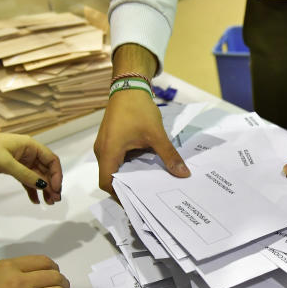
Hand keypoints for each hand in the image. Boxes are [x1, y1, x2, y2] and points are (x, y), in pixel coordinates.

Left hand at [0, 118, 62, 204]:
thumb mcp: (6, 163)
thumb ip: (26, 175)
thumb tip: (45, 185)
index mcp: (29, 146)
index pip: (51, 160)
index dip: (56, 174)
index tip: (55, 189)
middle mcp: (27, 152)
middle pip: (45, 169)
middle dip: (51, 184)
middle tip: (54, 201)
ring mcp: (19, 161)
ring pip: (36, 176)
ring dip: (43, 189)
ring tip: (48, 203)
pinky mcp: (9, 168)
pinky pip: (25, 180)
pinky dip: (30, 189)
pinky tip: (34, 200)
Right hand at [94, 43, 189, 195]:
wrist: (129, 85)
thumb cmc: (138, 109)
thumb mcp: (156, 135)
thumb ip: (169, 156)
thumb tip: (183, 174)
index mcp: (108, 152)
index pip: (107, 183)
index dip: (119, 196)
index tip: (136, 202)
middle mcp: (102, 151)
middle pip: (111, 177)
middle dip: (128, 188)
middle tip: (146, 197)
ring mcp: (105, 145)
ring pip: (115, 167)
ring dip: (130, 175)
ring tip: (149, 184)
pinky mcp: (111, 139)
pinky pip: (118, 158)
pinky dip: (130, 164)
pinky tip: (146, 166)